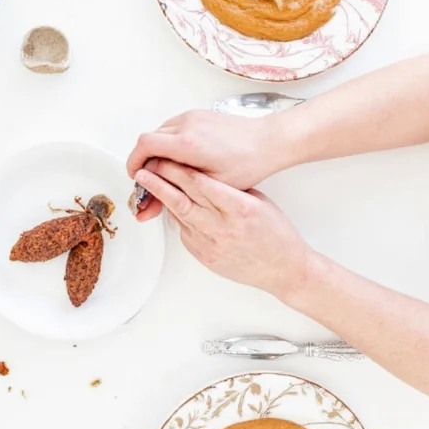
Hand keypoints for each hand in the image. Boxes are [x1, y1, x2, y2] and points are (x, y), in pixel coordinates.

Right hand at [127, 110, 289, 220]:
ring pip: (159, 133)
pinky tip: (180, 160)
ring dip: (156, 152)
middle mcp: (186, 124)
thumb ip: (175, 188)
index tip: (136, 177)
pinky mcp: (198, 114)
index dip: (134, 163)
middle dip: (144, 161)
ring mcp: (192, 117)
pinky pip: (172, 127)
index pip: (144, 146)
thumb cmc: (247, 163)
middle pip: (148, 140)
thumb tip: (150, 196)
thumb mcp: (209, 185)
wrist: (269, 141)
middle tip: (150, 182)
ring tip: (166, 173)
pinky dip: (168, 143)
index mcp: (187, 143)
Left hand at [134, 159, 313, 299]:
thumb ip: (231, 189)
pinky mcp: (205, 257)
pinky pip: (184, 233)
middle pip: (182, 199)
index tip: (165, 159)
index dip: (179, 169)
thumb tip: (205, 176)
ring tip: (150, 186)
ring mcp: (212, 244)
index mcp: (239, 208)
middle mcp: (223, 227)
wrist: (283, 269)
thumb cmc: (276, 234)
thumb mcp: (260, 201)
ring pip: (179, 216)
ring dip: (163, 199)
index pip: (200, 183)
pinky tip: (172, 207)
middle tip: (145, 170)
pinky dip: (178, 218)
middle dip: (160, 182)